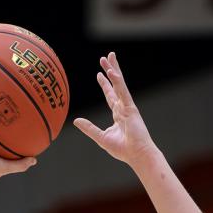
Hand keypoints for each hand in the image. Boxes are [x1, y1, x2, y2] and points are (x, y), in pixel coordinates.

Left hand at [74, 53, 157, 167]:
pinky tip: (112, 72)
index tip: (100, 74)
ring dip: (113, 69)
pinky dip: (117, 81)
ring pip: (119, 84)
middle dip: (111, 70)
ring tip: (109, 57)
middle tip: (106, 57)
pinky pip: (123, 91)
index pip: (110, 96)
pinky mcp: (131, 108)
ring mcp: (128, 106)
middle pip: (116, 85)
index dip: (105, 84)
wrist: (137, 155)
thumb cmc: (123, 149)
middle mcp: (123, 108)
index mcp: (118, 115)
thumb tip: (76, 120)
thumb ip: (89, 128)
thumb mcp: (101, 137)